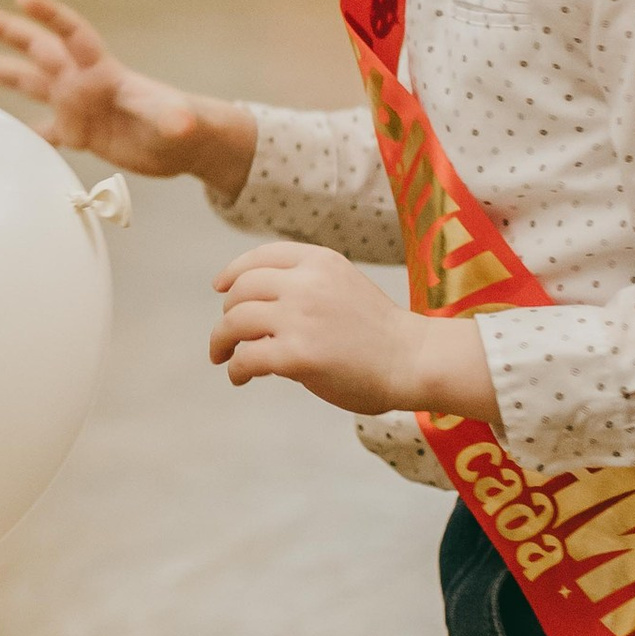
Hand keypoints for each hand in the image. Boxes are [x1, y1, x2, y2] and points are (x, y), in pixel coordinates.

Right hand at [0, 0, 255, 197]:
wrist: (187, 144)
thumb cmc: (184, 125)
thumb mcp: (176, 119)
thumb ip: (171, 117)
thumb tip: (180, 123)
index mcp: (102, 71)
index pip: (72, 34)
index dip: (49, 15)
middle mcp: (82, 82)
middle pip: (37, 49)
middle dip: (6, 31)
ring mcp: (76, 105)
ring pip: (28, 83)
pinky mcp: (78, 133)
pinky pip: (41, 129)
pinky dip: (21, 132)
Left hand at [209, 241, 496, 421]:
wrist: (414, 360)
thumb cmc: (380, 332)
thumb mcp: (342, 285)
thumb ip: (305, 285)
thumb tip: (253, 303)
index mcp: (319, 261)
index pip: (260, 257)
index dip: (233, 272)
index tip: (220, 287)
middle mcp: (306, 283)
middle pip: (241, 290)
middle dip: (227, 314)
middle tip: (227, 336)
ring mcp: (300, 317)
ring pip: (234, 322)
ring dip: (221, 342)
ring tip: (224, 358)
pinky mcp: (296, 354)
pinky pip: (246, 358)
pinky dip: (235, 369)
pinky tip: (241, 378)